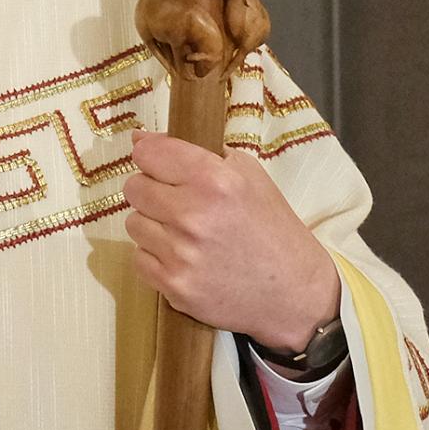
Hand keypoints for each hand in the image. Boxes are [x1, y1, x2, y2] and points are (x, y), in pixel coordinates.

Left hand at [122, 131, 340, 350]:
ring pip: (134, 224)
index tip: (162, 165)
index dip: (152, 156)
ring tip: (188, 234)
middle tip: (180, 203)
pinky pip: (139, 258)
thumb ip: (194, 151)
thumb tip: (139, 137)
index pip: (148, 153)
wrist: (295, 292)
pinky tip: (186, 258)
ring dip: (155, 226)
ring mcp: (181, 254)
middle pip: (134, 188)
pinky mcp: (173, 286)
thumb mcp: (248, 176)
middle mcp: (193, 215)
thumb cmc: (271, 227)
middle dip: (153, 191)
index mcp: (214, 180)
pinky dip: (157, 257)